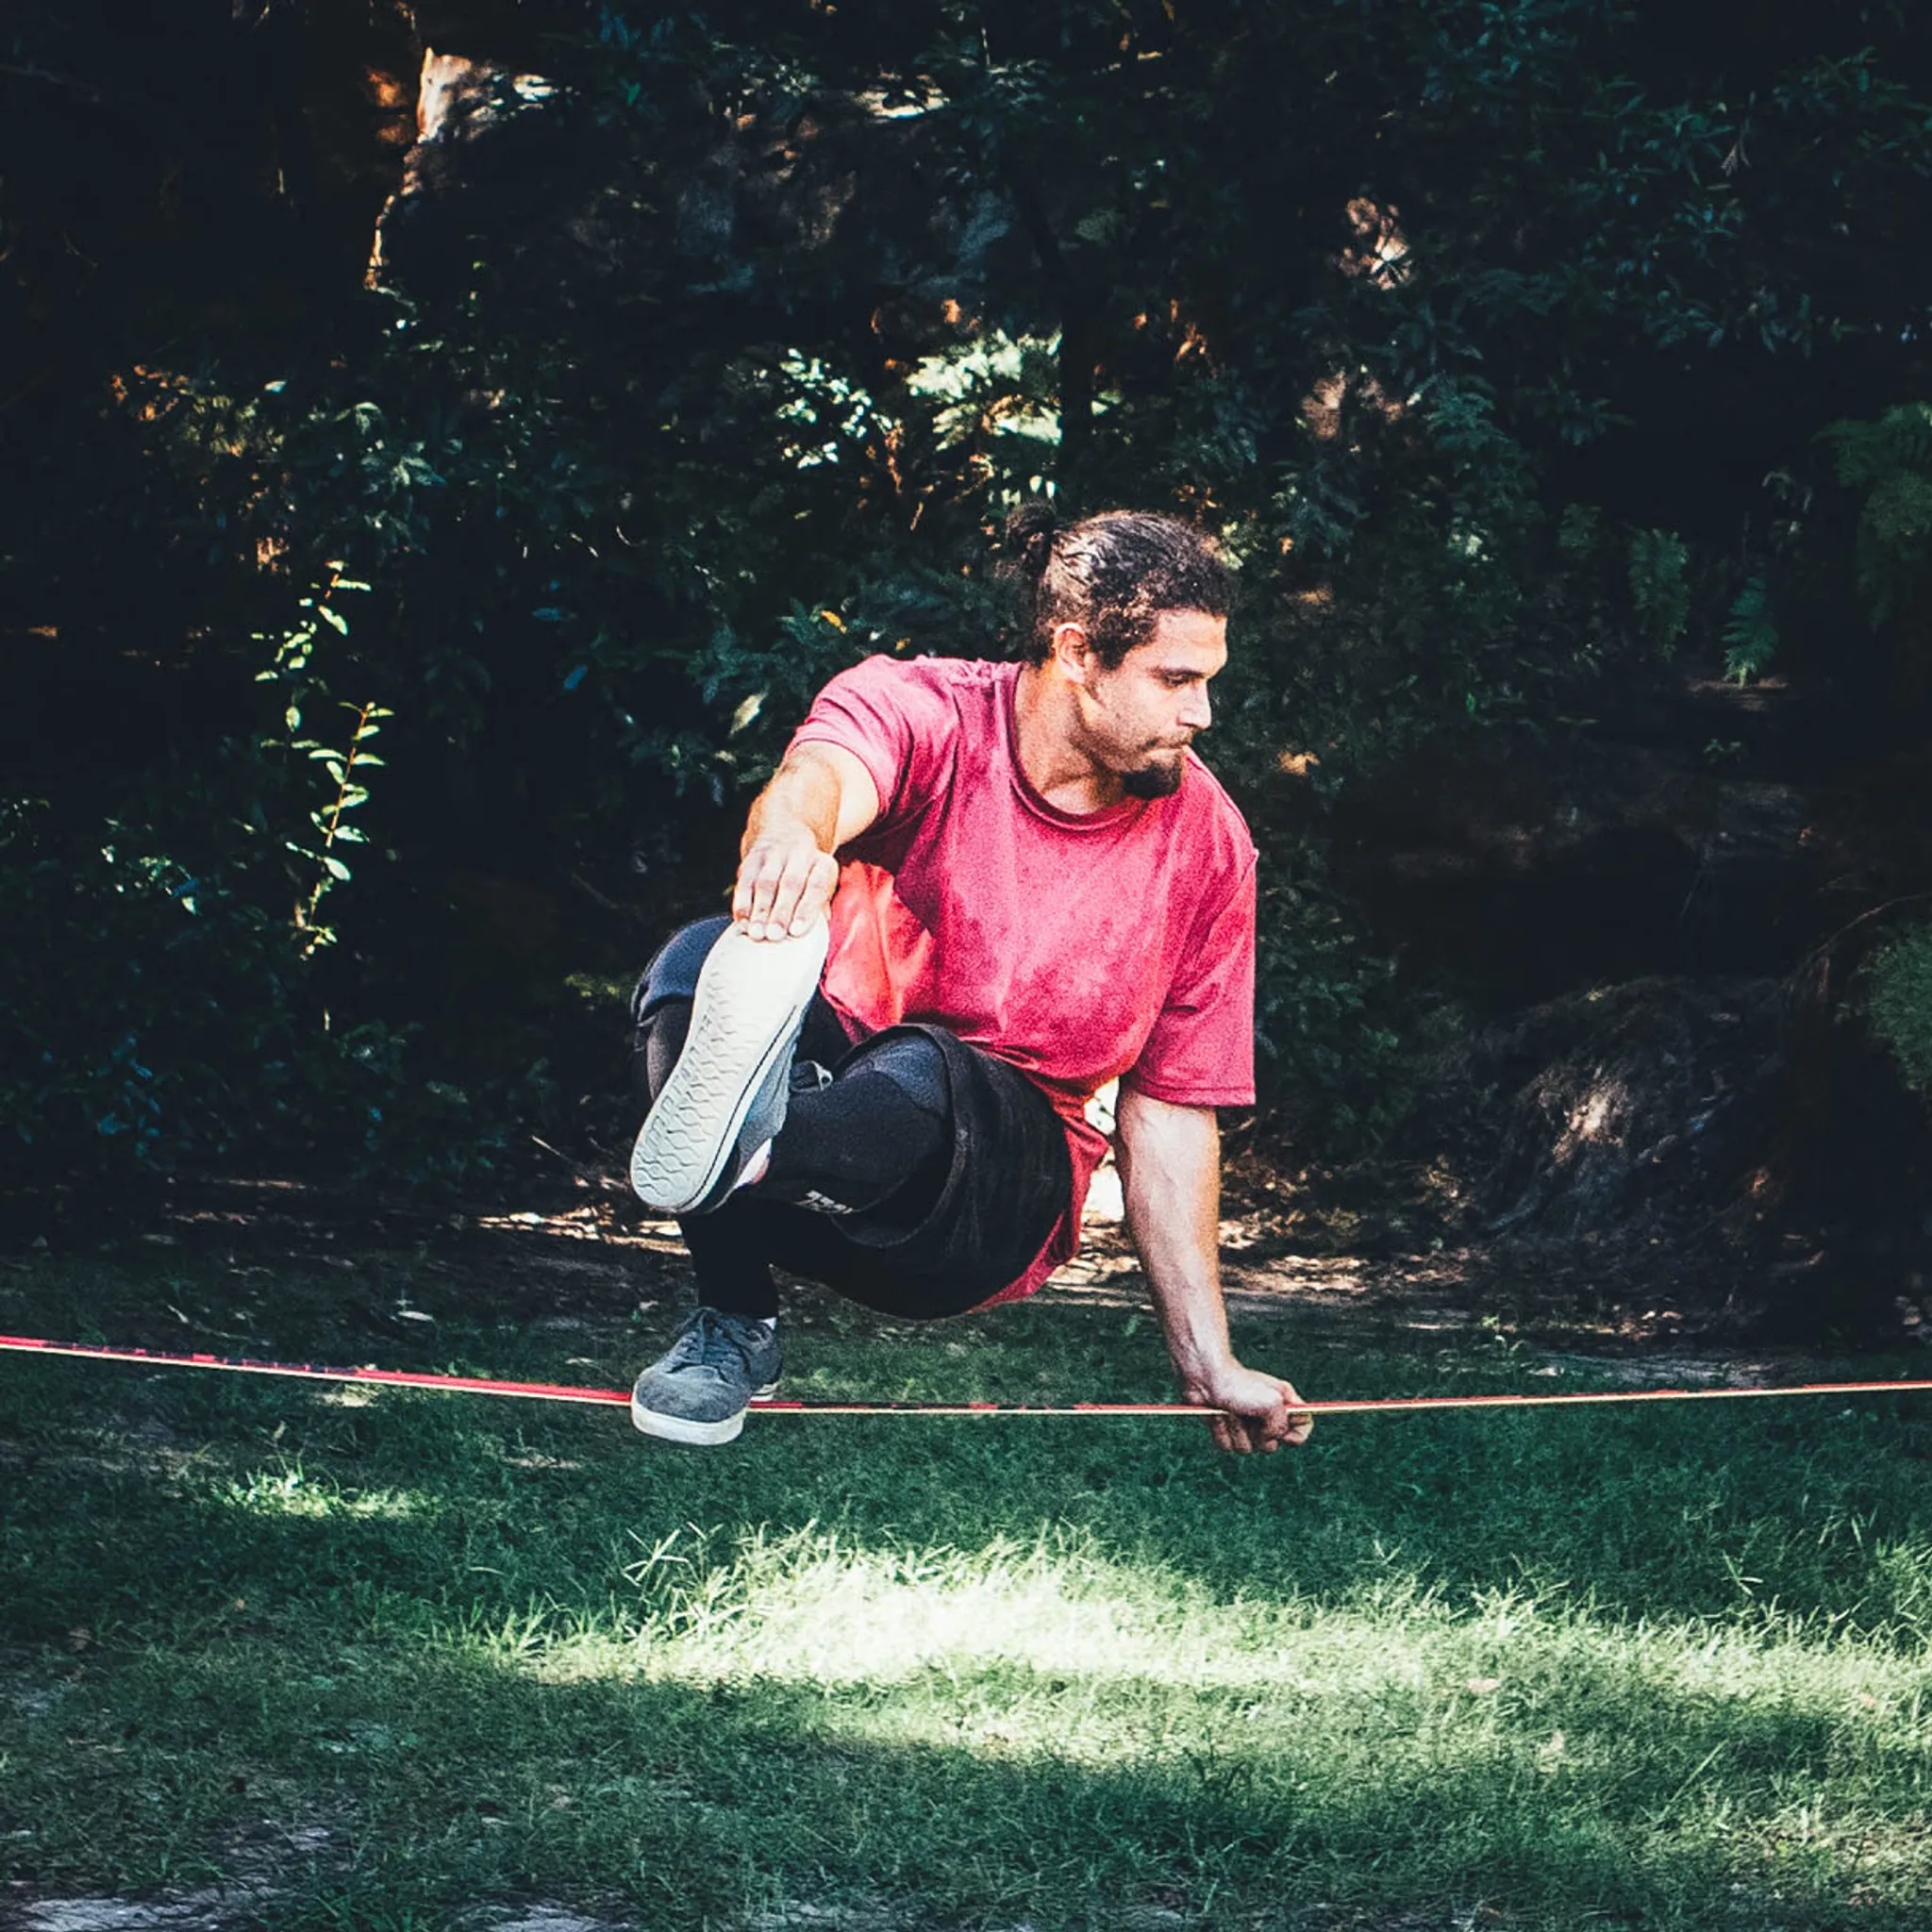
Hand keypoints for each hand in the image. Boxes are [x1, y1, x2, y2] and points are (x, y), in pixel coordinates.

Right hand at [733, 831, 838, 940]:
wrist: (784, 836)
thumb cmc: (808, 873)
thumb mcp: (822, 883)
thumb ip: (820, 906)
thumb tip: (818, 931)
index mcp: (821, 863)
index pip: (817, 885)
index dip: (807, 909)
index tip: (796, 931)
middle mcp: (799, 853)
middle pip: (790, 883)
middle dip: (781, 912)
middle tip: (774, 935)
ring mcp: (773, 854)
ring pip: (765, 882)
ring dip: (760, 910)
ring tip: (757, 933)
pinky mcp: (751, 859)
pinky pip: (744, 882)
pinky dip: (742, 905)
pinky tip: (743, 923)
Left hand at [1186, 1359, 1314, 1455]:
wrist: (1205, 1378)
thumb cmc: (1240, 1386)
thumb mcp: (1272, 1403)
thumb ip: (1281, 1426)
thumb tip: (1268, 1440)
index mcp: (1283, 1403)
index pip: (1303, 1427)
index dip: (1297, 1437)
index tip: (1284, 1435)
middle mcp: (1266, 1416)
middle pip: (1272, 1445)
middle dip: (1258, 1435)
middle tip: (1249, 1415)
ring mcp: (1245, 1424)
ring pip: (1247, 1449)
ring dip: (1237, 1432)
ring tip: (1230, 1412)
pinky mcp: (1226, 1429)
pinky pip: (1228, 1446)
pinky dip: (1222, 1432)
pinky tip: (1218, 1416)